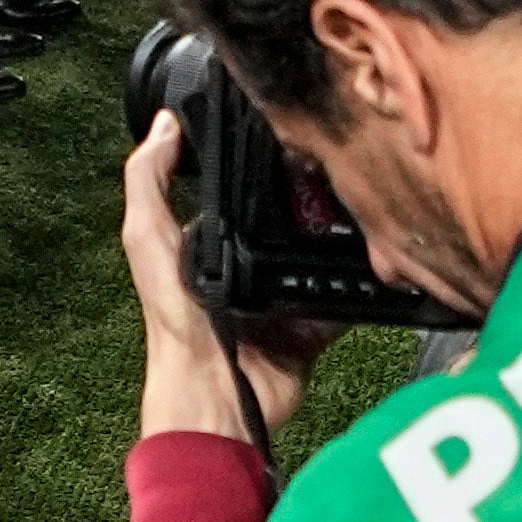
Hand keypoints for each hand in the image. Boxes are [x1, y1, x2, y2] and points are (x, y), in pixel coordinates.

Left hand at [120, 116, 331, 446]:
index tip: (286, 133)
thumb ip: (147, 182)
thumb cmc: (174, 323)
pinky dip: (356, 288)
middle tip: (340, 171)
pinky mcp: (308, 330)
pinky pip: (340, 301)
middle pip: (285, 223)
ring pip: (318, 258)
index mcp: (205, 246)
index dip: (255, 165)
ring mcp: (278, 300)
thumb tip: (162, 123)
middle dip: (309, 202)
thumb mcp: (147, 240)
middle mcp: (244, 269)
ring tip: (364, 209)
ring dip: (337, 242)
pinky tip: (374, 261)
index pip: (236, 193)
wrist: (216, 398)